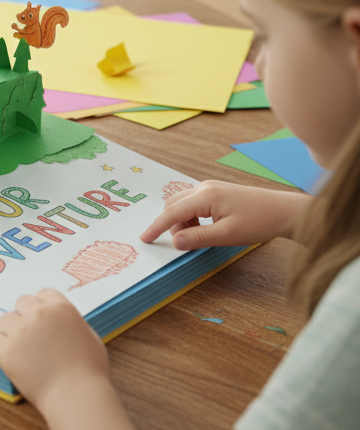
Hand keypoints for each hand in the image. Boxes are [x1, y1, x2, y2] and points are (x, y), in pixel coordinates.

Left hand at [0, 289, 107, 408]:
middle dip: (26, 316)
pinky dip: (0, 349)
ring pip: (5, 320)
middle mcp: (38, 314)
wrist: (76, 397)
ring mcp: (20, 331)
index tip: (44, 322)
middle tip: (32, 336)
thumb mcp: (89, 337)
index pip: (42, 294)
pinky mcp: (6, 350)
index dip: (43, 308)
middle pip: (21, 302)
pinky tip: (11, 359)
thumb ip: (71, 323)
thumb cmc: (89, 371)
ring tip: (23, 350)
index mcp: (60, 308)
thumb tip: (60, 321)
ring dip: (11, 332)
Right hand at [139, 180, 309, 250]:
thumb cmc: (259, 223)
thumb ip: (198, 238)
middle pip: (173, 204)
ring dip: (182, 221)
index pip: (172, 212)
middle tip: (180, 243)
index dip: (156, 226)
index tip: (144, 238)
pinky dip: (191, 216)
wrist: (284, 211)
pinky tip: (205, 228)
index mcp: (205, 196)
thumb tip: (174, 242)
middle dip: (170, 224)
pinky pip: (193, 202)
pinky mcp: (217, 191)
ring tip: (197, 237)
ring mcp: (210, 187)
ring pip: (182, 203)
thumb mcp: (227, 235)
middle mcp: (203, 187)